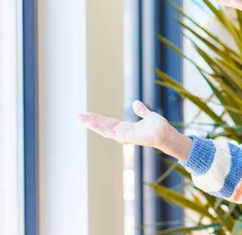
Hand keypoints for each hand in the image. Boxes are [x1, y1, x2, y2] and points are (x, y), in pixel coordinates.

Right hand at [76, 101, 193, 160]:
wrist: (164, 133)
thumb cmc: (159, 127)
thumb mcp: (149, 115)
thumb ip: (142, 110)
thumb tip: (135, 103)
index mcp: (126, 128)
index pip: (108, 123)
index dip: (98, 119)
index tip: (87, 115)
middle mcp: (122, 133)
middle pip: (102, 126)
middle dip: (90, 121)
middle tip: (77, 116)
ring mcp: (122, 136)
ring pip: (103, 129)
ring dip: (91, 124)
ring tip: (80, 119)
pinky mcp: (124, 138)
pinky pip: (110, 132)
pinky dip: (100, 128)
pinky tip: (91, 124)